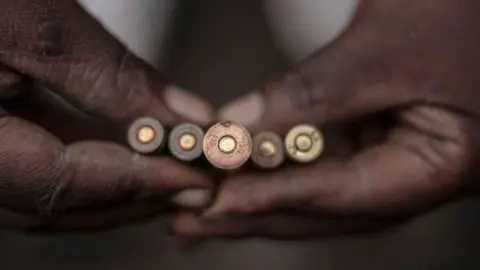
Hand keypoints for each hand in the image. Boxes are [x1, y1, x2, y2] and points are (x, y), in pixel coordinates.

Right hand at [0, 1, 213, 230]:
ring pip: (48, 191)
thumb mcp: (32, 18)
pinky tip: (131, 149)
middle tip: (195, 183)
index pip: (56, 185)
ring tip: (173, 171)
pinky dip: (92, 161)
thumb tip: (184, 117)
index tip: (196, 177)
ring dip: (118, 185)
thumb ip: (108, 75)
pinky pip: (38, 163)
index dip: (135, 184)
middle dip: (133, 197)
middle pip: (56, 202)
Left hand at [171, 0, 479, 238]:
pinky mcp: (374, 138)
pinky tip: (244, 175)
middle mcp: (418, 174)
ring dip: (262, 197)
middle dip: (257, 213)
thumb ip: (314, 93)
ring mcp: (394, 158)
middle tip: (192, 221)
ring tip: (204, 209)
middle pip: (325, 207)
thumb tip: (238, 129)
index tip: (217, 198)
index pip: (344, 192)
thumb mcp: (383, 49)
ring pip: (319, 189)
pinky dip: (279, 168)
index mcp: (442, 165)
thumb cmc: (455, 7)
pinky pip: (321, 163)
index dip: (276, 196)